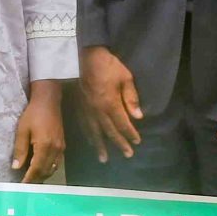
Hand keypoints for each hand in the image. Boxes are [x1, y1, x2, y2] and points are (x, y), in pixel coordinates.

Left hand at [13, 83, 66, 181]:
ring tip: (33, 179)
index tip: (22, 186)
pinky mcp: (63, 145)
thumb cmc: (33, 114)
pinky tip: (42, 169)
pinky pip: (57, 162)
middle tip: (26, 185)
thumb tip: (16, 167)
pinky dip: (49, 168)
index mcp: (44, 146)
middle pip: (46, 171)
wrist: (48, 101)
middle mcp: (55, 150)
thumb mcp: (22, 131)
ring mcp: (61, 148)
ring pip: (53, 168)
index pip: (36, 169)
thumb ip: (20, 150)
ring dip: (43, 175)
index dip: (29, 179)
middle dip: (36, 179)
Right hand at [78, 46, 142, 162]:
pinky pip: (84, 125)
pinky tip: (91, 141)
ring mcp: (86, 110)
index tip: (137, 142)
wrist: (85, 57)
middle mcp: (98, 111)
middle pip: (109, 131)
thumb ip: (131, 98)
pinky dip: (88, 136)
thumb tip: (138, 117)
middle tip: (127, 155)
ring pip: (94, 132)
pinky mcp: (79, 107)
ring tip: (104, 158)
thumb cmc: (108, 65)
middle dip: (119, 143)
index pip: (122, 123)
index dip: (130, 134)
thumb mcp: (125, 78)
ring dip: (100, 146)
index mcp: (110, 103)